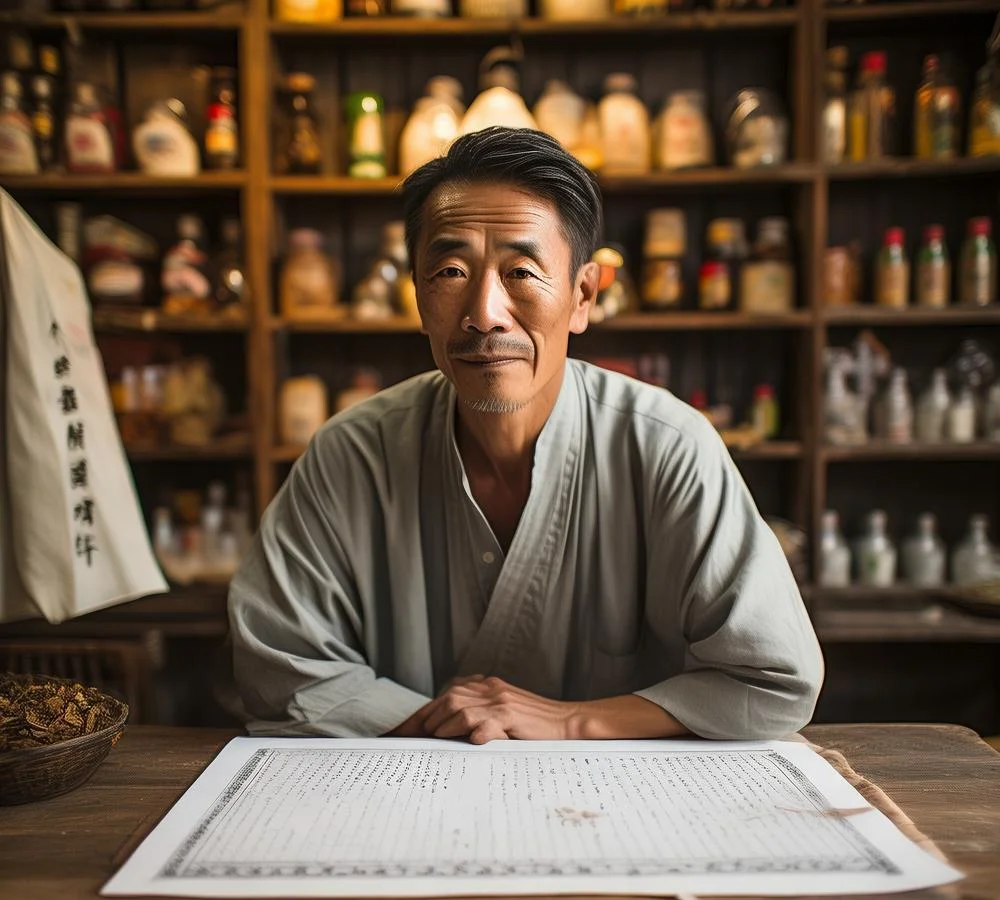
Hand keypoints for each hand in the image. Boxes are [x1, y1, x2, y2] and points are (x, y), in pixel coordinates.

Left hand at [417, 676, 582, 743]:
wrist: (568, 722)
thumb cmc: (534, 724)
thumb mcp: (503, 712)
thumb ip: (478, 714)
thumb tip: (444, 730)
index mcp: (487, 686)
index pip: (446, 696)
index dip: (422, 714)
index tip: (403, 732)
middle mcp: (491, 689)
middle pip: (448, 698)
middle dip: (426, 720)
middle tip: (411, 739)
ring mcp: (501, 701)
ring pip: (459, 707)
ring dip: (443, 725)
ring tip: (435, 740)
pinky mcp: (511, 715)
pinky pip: (482, 722)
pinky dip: (469, 732)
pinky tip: (464, 742)